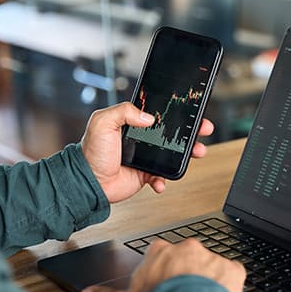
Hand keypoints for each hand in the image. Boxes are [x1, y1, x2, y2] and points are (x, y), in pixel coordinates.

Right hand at [79, 239, 245, 291]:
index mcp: (159, 253)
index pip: (158, 256)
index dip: (158, 275)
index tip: (159, 289)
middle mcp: (185, 249)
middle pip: (185, 260)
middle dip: (183, 276)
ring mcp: (210, 258)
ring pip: (209, 267)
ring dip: (206, 281)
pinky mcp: (231, 270)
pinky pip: (232, 275)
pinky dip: (228, 286)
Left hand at [81, 102, 214, 202]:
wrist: (87, 182)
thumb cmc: (90, 152)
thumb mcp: (102, 122)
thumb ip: (124, 111)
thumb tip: (148, 117)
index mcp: (132, 123)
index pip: (159, 114)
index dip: (176, 112)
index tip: (192, 109)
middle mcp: (141, 139)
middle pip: (172, 133)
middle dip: (191, 131)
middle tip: (203, 129)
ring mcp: (145, 157)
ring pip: (173, 154)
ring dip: (187, 154)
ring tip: (197, 152)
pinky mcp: (144, 175)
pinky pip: (162, 176)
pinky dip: (164, 180)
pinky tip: (160, 181)